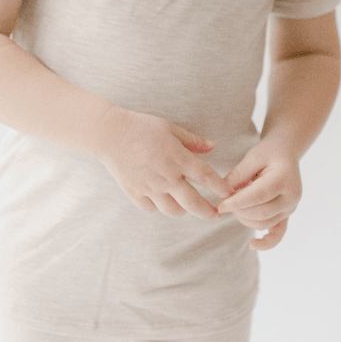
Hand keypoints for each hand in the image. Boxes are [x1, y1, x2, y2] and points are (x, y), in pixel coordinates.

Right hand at [92, 106, 234, 221]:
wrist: (110, 134)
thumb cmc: (142, 127)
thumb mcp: (171, 128)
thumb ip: (193, 141)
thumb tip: (213, 147)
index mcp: (178, 159)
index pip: (207, 178)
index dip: (221, 188)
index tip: (229, 193)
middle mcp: (167, 177)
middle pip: (194, 203)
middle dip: (208, 212)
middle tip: (216, 214)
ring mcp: (151, 188)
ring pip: (173, 210)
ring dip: (184, 210)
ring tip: (187, 206)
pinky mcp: (136, 193)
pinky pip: (152, 208)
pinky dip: (160, 207)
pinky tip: (162, 200)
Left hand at [216, 138, 302, 249]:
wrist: (286, 153)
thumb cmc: (268, 152)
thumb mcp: (252, 157)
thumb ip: (237, 175)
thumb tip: (222, 194)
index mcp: (284, 179)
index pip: (257, 196)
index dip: (237, 202)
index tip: (220, 205)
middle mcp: (291, 197)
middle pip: (260, 213)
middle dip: (238, 210)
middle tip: (224, 203)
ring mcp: (291, 208)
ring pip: (263, 223)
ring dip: (244, 219)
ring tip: (234, 207)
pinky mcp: (287, 216)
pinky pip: (277, 235)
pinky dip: (266, 243)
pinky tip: (252, 245)